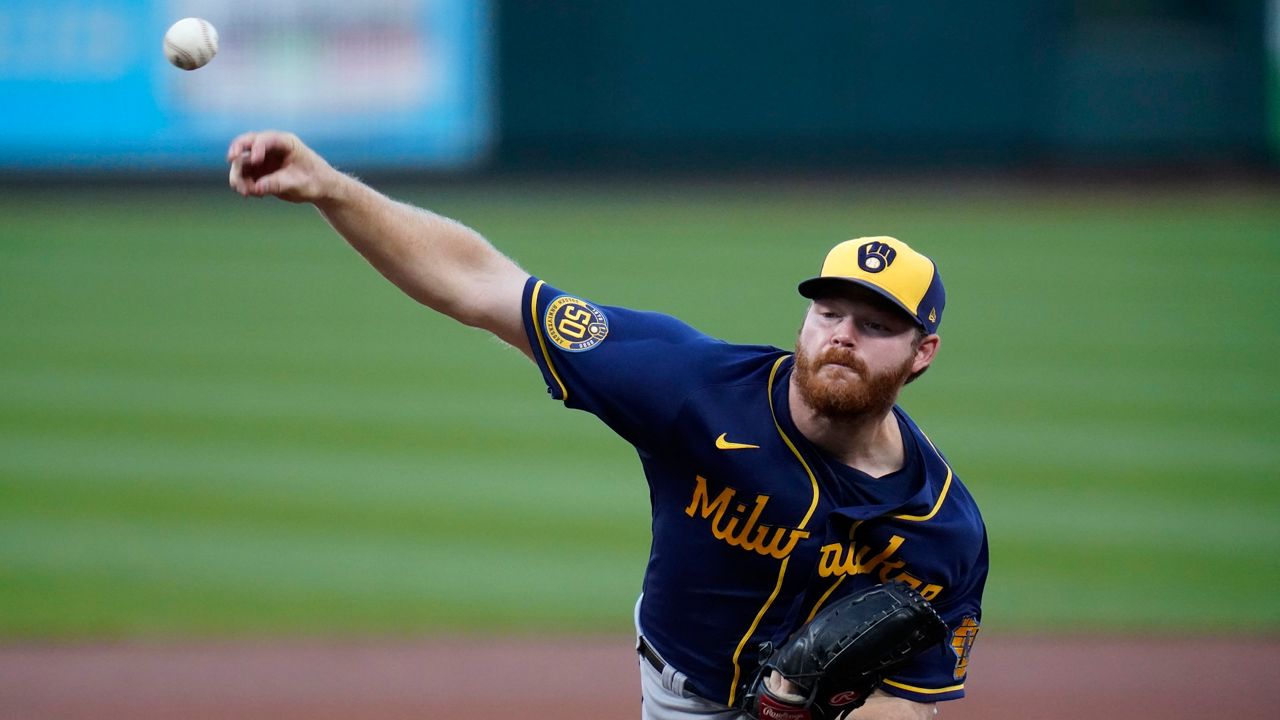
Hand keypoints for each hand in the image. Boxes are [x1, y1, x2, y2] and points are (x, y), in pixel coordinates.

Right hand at [226, 130, 340, 202]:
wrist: (321, 189)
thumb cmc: (315, 181)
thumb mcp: (299, 184)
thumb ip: (278, 184)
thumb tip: (257, 187)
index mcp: (285, 142)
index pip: (265, 139)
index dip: (257, 147)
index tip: (255, 160)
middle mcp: (270, 148)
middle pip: (246, 144)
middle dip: (237, 151)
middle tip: (230, 159)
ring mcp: (262, 160)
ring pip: (241, 163)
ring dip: (238, 177)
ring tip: (247, 193)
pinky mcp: (258, 173)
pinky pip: (243, 177)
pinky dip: (243, 185)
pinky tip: (254, 195)